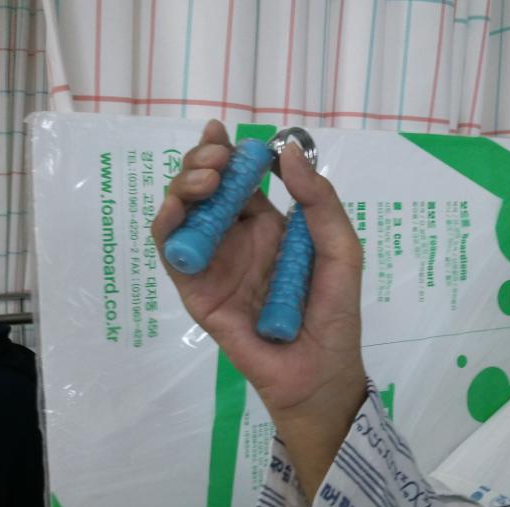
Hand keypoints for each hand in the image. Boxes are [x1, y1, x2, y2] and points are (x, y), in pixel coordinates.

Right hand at [152, 120, 366, 497]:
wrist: (317, 371)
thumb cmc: (334, 312)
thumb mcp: (342, 250)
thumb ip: (320, 203)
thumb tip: (289, 153)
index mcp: (270, 228)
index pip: (239, 182)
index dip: (226, 154)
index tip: (221, 133)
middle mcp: (237, 240)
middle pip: (205, 191)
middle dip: (202, 165)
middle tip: (215, 160)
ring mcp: (214, 264)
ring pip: (184, 215)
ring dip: (183, 188)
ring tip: (205, 181)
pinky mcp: (196, 290)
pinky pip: (173, 253)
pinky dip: (167, 227)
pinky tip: (177, 209)